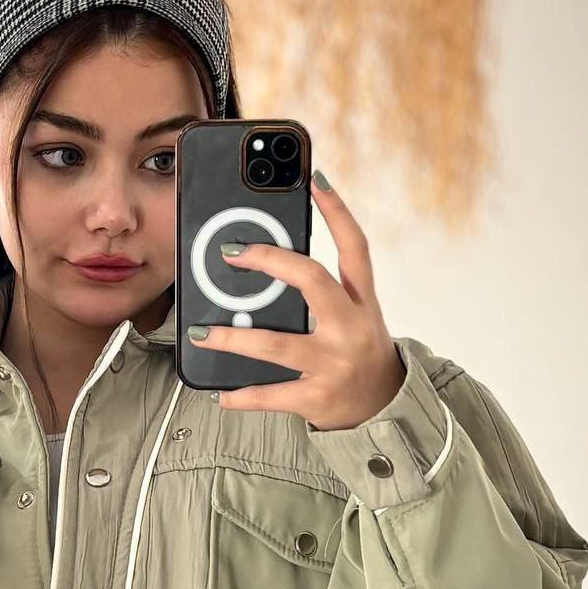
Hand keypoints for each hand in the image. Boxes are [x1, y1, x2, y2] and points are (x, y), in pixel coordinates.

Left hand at [188, 174, 404, 431]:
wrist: (386, 409)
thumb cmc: (360, 352)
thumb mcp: (355, 316)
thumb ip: (323, 291)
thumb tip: (266, 261)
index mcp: (362, 301)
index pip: (355, 247)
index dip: (337, 211)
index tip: (313, 180)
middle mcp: (351, 328)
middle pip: (313, 281)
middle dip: (270, 262)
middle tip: (231, 252)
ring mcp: (334, 364)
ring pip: (277, 344)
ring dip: (233, 337)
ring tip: (201, 331)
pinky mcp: (318, 398)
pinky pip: (271, 394)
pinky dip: (242, 394)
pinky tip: (221, 392)